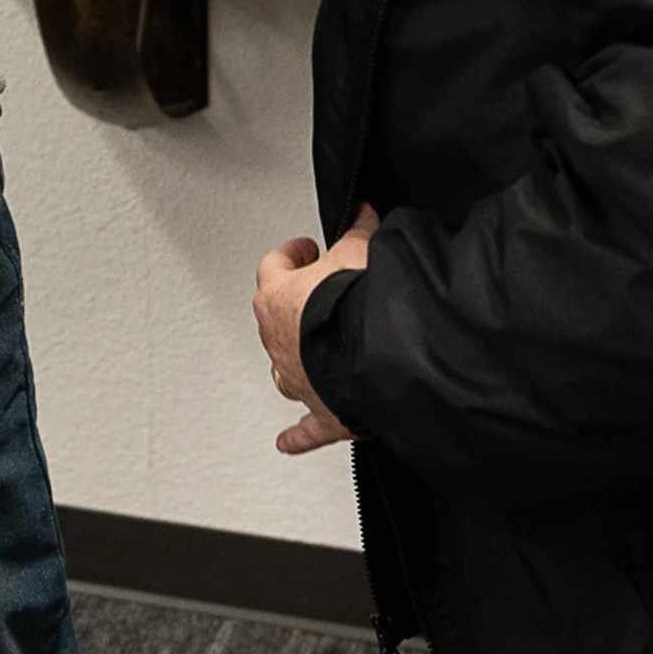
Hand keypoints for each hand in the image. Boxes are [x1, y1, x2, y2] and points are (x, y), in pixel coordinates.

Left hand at [252, 207, 376, 457]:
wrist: (378, 354)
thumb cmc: (357, 303)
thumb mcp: (359, 250)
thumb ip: (358, 230)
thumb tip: (361, 211)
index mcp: (278, 298)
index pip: (274, 267)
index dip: (291, 255)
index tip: (304, 250)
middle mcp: (279, 342)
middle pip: (275, 320)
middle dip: (296, 307)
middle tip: (318, 294)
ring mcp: (298, 380)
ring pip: (285, 370)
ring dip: (295, 361)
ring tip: (311, 353)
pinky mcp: (322, 414)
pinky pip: (305, 428)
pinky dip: (298, 435)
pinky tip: (288, 442)